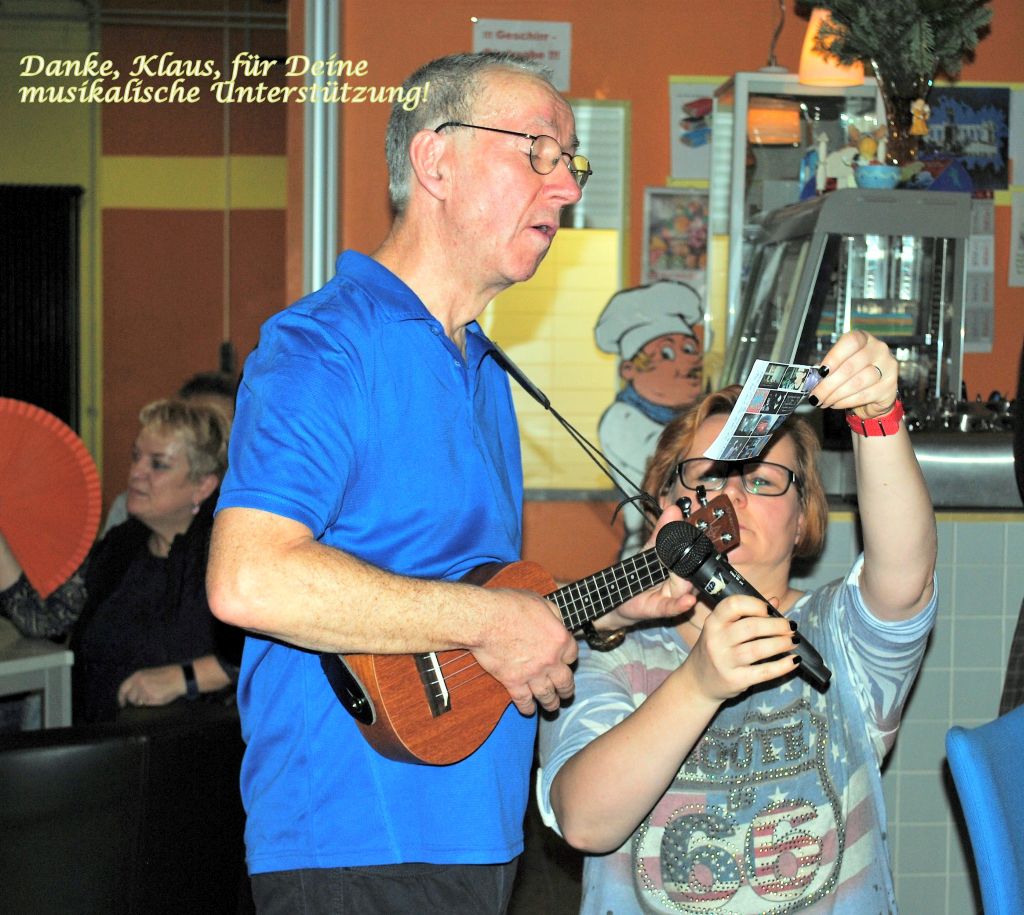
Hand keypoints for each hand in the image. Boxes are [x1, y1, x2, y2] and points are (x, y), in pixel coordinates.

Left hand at [117, 664, 188, 707]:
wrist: (179, 677)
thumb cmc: (166, 676)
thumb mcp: (148, 675)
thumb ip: (138, 683)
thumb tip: (130, 696)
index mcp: (137, 676)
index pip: (123, 689)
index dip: (121, 698)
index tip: (122, 704)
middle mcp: (139, 683)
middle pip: (131, 698)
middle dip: (136, 701)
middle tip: (145, 699)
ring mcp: (144, 690)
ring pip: (140, 702)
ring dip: (145, 701)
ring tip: (156, 693)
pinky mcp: (151, 698)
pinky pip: (148, 704)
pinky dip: (153, 702)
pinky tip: (160, 695)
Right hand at [471, 590, 577, 715]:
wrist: (485, 620)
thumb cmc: (509, 605)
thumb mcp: (540, 601)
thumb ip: (554, 614)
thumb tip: (558, 621)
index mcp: (560, 639)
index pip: (573, 655)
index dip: (569, 658)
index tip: (565, 661)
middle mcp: (551, 660)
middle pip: (565, 681)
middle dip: (567, 689)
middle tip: (566, 693)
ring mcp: (532, 674)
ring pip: (548, 696)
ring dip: (552, 703)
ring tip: (552, 706)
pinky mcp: (513, 682)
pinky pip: (524, 701)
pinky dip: (528, 707)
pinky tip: (529, 709)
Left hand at [599, 503, 698, 630]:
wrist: (617, 595)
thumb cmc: (639, 573)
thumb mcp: (650, 549)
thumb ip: (662, 531)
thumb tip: (673, 509)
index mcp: (684, 568)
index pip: (697, 556)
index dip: (701, 547)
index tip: (704, 536)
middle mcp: (684, 583)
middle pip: (694, 573)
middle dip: (689, 563)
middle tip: (679, 555)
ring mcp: (673, 597)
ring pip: (685, 588)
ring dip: (683, 582)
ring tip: (676, 573)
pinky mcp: (661, 608)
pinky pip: (673, 607)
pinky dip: (681, 605)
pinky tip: (689, 601)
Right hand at [680, 594, 798, 702]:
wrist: (698, 682)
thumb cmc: (717, 649)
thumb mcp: (724, 629)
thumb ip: (748, 614)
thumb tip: (775, 601)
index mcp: (713, 622)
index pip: (733, 605)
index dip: (755, 604)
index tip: (770, 610)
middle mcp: (715, 640)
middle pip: (751, 627)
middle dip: (777, 626)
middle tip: (791, 627)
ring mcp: (724, 661)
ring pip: (758, 649)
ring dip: (781, 644)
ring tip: (794, 641)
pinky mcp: (735, 680)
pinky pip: (763, 672)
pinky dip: (782, 666)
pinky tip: (794, 660)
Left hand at [812, 330, 898, 419]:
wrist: (873, 396)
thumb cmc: (852, 376)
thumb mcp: (839, 366)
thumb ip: (827, 368)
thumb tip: (813, 377)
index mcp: (864, 339)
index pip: (851, 342)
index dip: (834, 357)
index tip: (820, 372)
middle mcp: (879, 349)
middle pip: (851, 366)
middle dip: (828, 384)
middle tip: (815, 395)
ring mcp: (888, 368)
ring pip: (857, 383)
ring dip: (835, 395)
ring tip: (823, 401)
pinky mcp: (890, 387)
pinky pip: (863, 395)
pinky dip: (845, 401)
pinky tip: (835, 404)